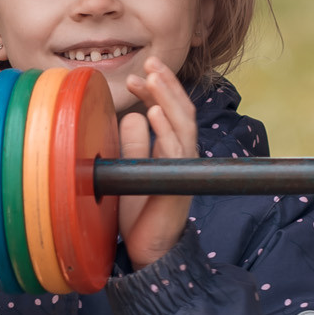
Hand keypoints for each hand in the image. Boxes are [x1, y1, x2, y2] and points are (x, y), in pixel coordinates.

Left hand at [117, 59, 196, 267]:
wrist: (149, 252)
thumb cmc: (140, 214)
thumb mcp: (133, 170)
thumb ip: (134, 145)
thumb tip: (130, 116)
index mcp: (172, 150)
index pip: (170, 112)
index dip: (156, 91)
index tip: (137, 75)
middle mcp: (182, 156)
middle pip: (181, 111)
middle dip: (166, 84)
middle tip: (149, 63)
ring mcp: (182, 169)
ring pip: (182, 125)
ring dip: (167, 97)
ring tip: (152, 77)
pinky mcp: (177, 184)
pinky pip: (176, 151)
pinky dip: (166, 128)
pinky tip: (154, 111)